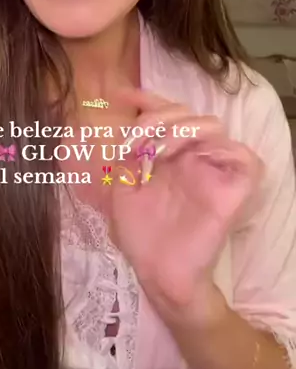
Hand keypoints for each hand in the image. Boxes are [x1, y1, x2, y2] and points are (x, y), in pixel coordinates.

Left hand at [110, 88, 262, 329]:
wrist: (157, 272)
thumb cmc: (141, 233)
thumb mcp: (122, 188)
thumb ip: (126, 155)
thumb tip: (126, 125)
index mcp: (168, 154)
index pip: (166, 114)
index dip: (149, 99)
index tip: (123, 95)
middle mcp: (193, 157)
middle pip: (189, 113)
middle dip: (159, 116)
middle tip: (138, 140)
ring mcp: (214, 171)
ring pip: (214, 126)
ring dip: (182, 129)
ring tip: (158, 151)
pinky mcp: (234, 190)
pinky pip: (246, 158)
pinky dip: (220, 150)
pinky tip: (189, 158)